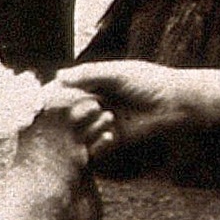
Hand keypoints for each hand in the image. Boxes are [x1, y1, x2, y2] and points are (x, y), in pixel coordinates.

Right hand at [51, 60, 204, 151]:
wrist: (175, 102)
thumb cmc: (148, 81)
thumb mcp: (116, 73)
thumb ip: (89, 74)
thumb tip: (59, 76)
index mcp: (95, 84)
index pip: (67, 90)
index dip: (54, 95)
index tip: (43, 100)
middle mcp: (96, 103)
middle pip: (70, 112)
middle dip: (67, 116)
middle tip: (61, 118)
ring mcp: (105, 121)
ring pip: (82, 130)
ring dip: (84, 129)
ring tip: (97, 122)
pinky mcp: (115, 138)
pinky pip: (97, 145)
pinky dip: (96, 144)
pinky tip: (106, 137)